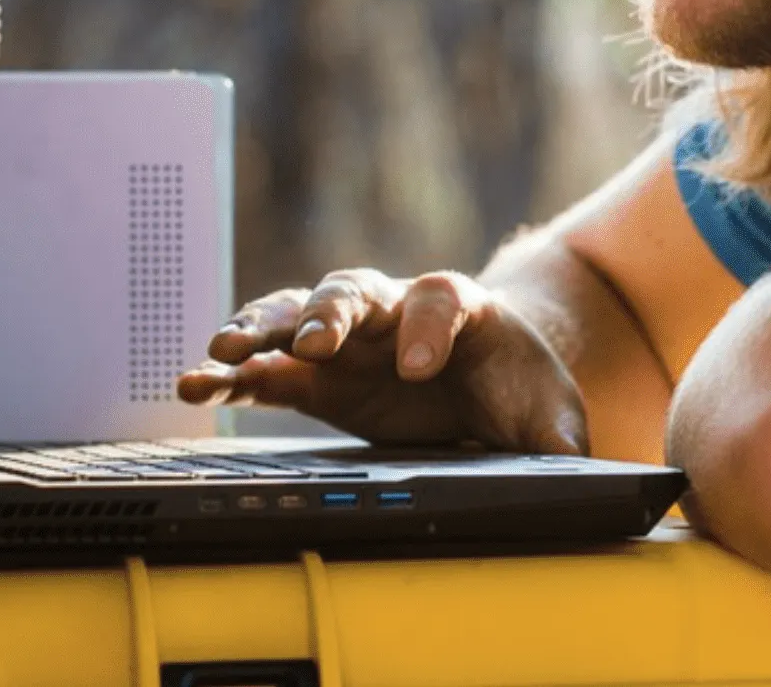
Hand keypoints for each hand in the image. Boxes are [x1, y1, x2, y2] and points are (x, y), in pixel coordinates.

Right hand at [176, 268, 588, 453]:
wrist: (493, 382)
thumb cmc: (523, 392)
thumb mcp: (553, 420)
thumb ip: (559, 444)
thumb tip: (576, 479)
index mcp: (462, 309)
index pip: (441, 301)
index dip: (428, 326)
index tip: (417, 365)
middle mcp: (395, 309)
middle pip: (357, 291)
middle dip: (332, 313)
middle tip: (315, 341)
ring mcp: (350, 337)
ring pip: (299, 315)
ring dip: (262, 329)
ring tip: (222, 350)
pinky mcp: (318, 374)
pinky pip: (270, 366)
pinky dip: (234, 373)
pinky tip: (195, 385)